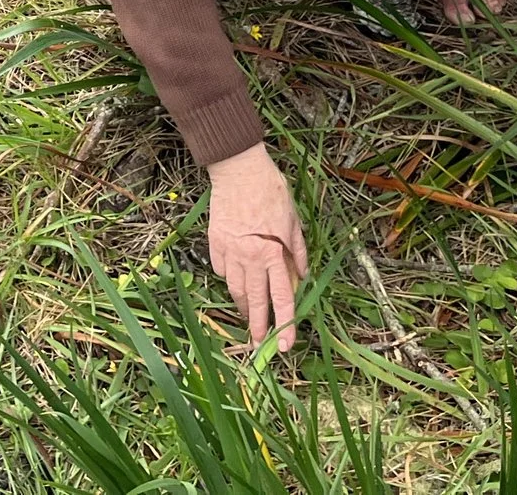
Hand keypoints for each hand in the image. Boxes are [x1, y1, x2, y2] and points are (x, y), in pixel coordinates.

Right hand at [207, 143, 308, 352]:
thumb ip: (297, 252)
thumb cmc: (271, 191)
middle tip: (259, 346)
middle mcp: (251, 256)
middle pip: (254, 300)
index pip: (282, 297)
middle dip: (257, 327)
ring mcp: (229, 250)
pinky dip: (228, 276)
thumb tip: (302, 277)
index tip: (284, 345)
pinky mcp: (215, 242)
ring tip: (247, 316)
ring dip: (241, 305)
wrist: (238, 169)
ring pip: (234, 288)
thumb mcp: (293, 221)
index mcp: (274, 252)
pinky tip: (234, 277)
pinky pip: (220, 268)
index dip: (285, 324)